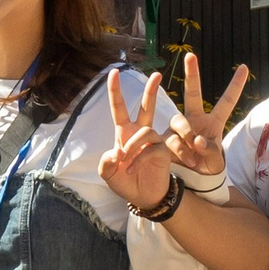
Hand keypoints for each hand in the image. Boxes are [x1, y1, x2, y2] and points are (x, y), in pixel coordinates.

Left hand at [100, 70, 182, 213]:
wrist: (142, 197)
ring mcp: (153, 142)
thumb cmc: (125, 182)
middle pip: (146, 108)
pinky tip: (132, 169)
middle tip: (157, 74)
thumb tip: (116, 152)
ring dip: (132, 145)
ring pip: (145, 131)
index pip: (118, 108)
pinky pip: (151, 149)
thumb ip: (106, 163)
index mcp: (124, 133)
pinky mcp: (162, 152)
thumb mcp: (108, 174)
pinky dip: (139, 159)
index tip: (114, 72)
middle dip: (151, 91)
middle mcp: (140, 134)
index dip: (115, 91)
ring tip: (125, 161)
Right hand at [173, 51, 249, 178]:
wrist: (189, 182)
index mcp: (213, 123)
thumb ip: (210, 151)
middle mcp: (195, 120)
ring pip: (179, 121)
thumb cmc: (207, 168)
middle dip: (192, 74)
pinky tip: (185, 161)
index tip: (244, 67)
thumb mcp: (215, 163)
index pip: (227, 101)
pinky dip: (179, 152)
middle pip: (193, 94)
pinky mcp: (165, 138)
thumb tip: (197, 140)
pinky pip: (171, 139)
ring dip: (187, 138)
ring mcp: (179, 128)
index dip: (235, 85)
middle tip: (190, 55)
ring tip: (193, 157)